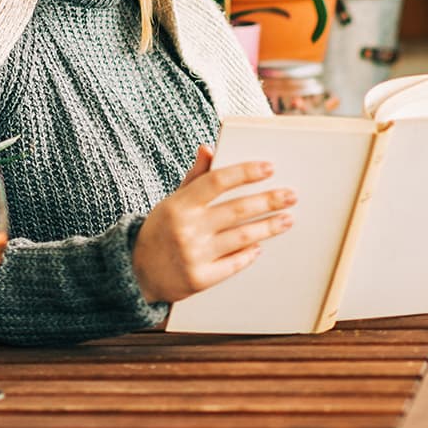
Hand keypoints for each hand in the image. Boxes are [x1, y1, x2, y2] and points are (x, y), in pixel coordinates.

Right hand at [133, 145, 295, 303]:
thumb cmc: (160, 231)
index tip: (270, 167)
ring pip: (242, 237)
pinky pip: (235, 264)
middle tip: (291, 196)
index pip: (217, 181)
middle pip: (237, 210)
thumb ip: (194, 178)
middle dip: (269, 201)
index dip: (245, 172)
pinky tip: (261, 246)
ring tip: (287, 219)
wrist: (136, 274)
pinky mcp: (200, 279)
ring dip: (269, 227)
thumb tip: (209, 148)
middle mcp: (187, 229)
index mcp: (179, 205)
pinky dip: (250, 254)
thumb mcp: (171, 202)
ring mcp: (194, 255)